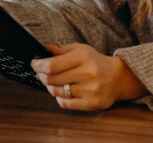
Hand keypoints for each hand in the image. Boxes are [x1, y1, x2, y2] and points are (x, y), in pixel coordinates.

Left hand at [30, 43, 149, 110]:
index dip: (38, 66)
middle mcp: (87, 74)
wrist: (118, 78)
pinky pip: (65, 103)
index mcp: (83, 57)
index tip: (34, 64)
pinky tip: (62, 91)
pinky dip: (59, 98)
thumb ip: (63, 49)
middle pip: (51, 79)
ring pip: (56, 92)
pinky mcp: (91, 103)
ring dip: (49, 87)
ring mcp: (90, 90)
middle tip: (40, 73)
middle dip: (40, 76)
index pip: (51, 65)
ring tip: (52, 82)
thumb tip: (46, 49)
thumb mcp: (81, 49)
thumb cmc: (95, 62)